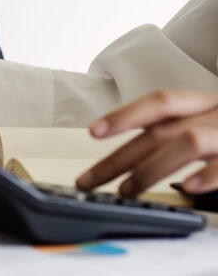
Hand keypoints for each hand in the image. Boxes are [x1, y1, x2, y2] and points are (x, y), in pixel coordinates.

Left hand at [76, 90, 217, 196]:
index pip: (160, 102)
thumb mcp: (212, 121)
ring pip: (188, 143)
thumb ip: (180, 133)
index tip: (93, 131)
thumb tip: (135, 157)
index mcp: (204, 104)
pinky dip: (207, 175)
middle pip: (159, 133)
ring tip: (125, 191)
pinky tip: (187, 187)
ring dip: (151, 169)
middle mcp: (216, 114)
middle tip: (88, 180)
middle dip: (118, 158)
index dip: (125, 115)